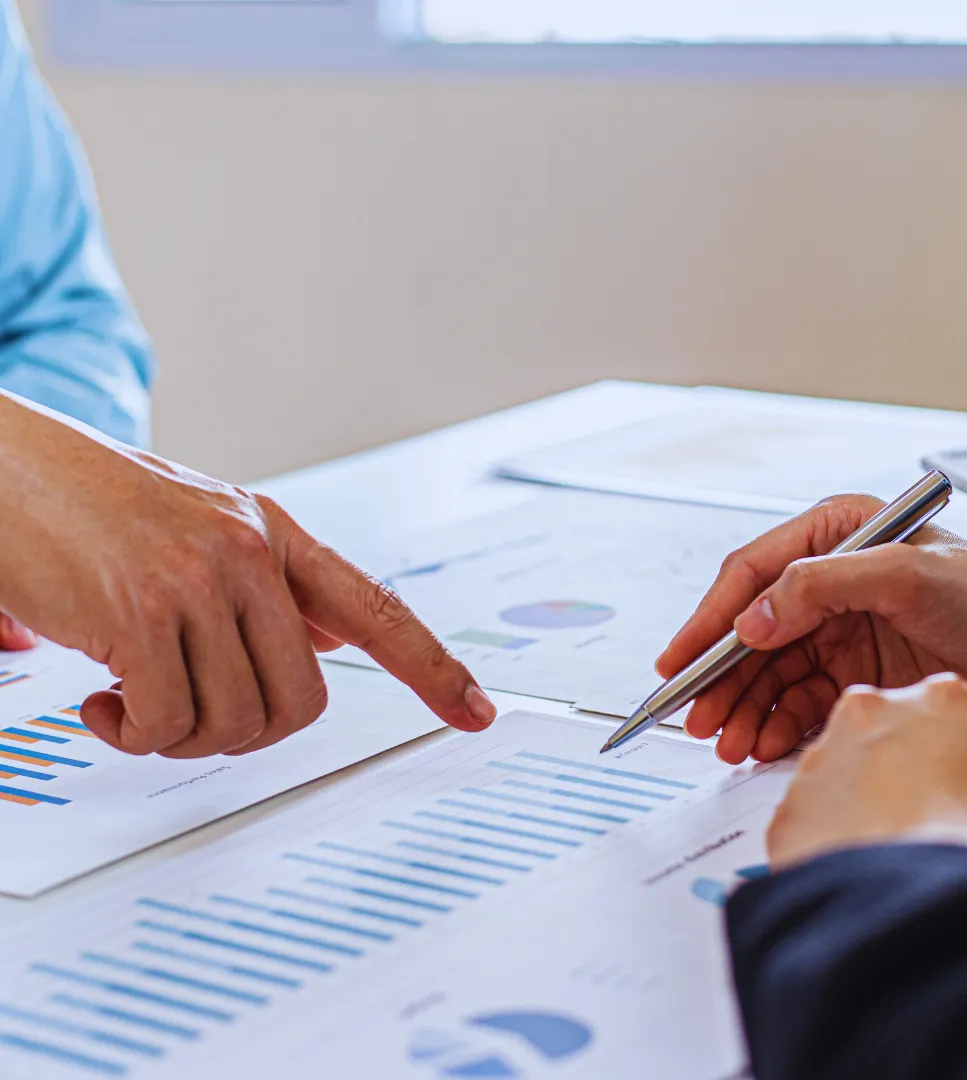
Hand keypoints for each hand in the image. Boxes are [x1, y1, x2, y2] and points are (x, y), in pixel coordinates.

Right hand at [0, 393, 496, 757]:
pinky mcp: (139, 614)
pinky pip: (167, 725)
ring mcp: (198, 580)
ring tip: (133, 700)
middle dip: (248, 733)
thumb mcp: (200, 534)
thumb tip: (328, 648)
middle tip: (187, 715)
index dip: (433, 667)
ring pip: (237, 723)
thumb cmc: (93, 509)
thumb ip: (267, 590)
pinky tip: (100, 703)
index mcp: (273, 534)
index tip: (477, 713)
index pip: (377, 609)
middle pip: (304, 703)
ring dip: (181, 736)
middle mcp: (249, 552)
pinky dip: (133, 734)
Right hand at [658, 494, 966, 763]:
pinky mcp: (856, 673)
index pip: (752, 576)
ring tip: (727, 740)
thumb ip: (820, 586)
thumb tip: (753, 619)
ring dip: (744, 707)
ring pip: (770, 672)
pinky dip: (777, 724)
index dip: (709, 620)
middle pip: (752, 631)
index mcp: (835, 536)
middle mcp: (830, 582)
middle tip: (697, 716)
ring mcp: (841, 630)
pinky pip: (799, 701)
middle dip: (721, 677)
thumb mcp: (907, 575)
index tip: (680, 661)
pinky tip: (764, 742)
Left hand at [767, 674, 966, 869]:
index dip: (959, 754)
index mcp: (943, 700)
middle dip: (898, 773)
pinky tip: (858, 878)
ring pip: (837, 779)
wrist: (931, 915)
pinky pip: (806, 826)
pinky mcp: (786, 810)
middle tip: (929, 823)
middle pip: (881, 736)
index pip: (946, 712)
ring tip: (895, 858)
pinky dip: (826, 849)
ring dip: (859, 809)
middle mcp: (869, 714)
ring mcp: (820, 760)